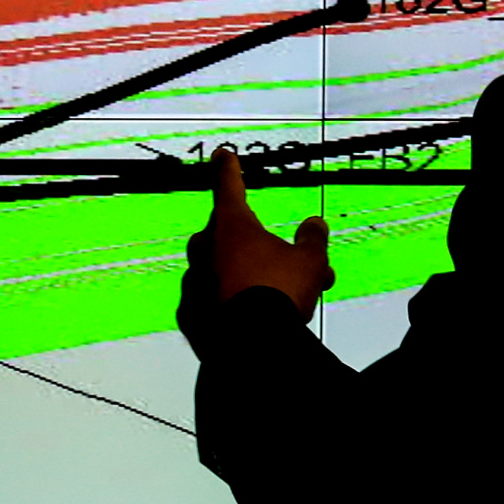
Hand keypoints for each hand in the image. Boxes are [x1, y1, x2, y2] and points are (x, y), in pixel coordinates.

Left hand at [196, 147, 333, 310]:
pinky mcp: (188, 315)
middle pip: (229, 237)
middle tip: (289, 266)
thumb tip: (315, 225)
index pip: (228, 185)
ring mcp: (192, 281)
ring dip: (245, 279)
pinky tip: (249, 318)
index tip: (222, 154)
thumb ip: (312, 240)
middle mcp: (205, 247)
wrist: (251, 349)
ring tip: (278, 300)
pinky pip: (209, 302)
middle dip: (257, 247)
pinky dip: (227, 305)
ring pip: (221, 272)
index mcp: (231, 224)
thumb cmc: (280, 293)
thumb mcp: (309, 263)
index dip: (228, 168)